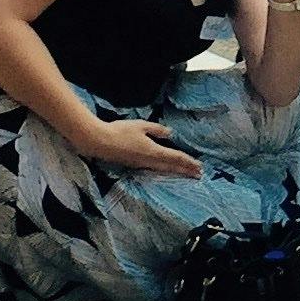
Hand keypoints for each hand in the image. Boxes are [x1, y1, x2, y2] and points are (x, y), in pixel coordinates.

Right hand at [79, 116, 203, 177]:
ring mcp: (141, 164)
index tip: (200, 167)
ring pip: (163, 170)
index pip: (175, 158)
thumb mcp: (141, 126)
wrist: (100, 142)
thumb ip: (157, 130)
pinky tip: (165, 169)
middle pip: (171, 167)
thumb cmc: (121, 131)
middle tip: (199, 175)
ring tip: (186, 174)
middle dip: (186, 170)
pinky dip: (165, 170)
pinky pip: (154, 169)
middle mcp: (149, 161)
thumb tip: (170, 134)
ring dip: (176, 171)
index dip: (188, 162)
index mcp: (153, 151)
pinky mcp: (134, 165)